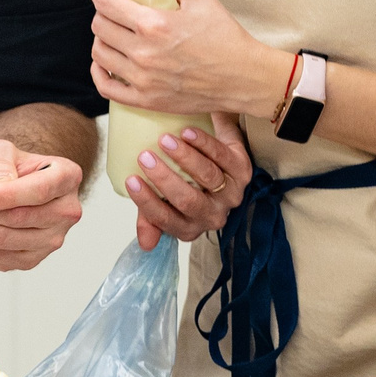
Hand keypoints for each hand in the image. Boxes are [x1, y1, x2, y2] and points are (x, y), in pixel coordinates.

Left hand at [0, 140, 84, 271]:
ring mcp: (53, 239)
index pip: (39, 191)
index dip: (8, 197)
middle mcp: (66, 211)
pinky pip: (1, 260)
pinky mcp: (34, 259)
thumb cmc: (10, 167)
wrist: (13, 185)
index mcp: (66, 177)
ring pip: (7, 241)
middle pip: (20, 218)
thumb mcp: (1, 151)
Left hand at [90, 0, 290, 116]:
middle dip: (103, 12)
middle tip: (114, 9)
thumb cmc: (226, 38)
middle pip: (100, 27)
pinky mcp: (146, 100)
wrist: (242, 77)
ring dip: (102, 39)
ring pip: (99, 54)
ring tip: (113, 33)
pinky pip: (106, 87)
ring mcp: (142, 79)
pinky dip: (98, 72)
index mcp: (154, 24)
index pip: (106, 3)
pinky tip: (104, 63)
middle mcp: (143, 52)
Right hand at [122, 111, 252, 249]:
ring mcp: (231, 194)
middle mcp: (213, 215)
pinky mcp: (244, 171)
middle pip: (188, 200)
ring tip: (165, 140)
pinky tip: (188, 132)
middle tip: (145, 157)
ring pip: (207, 176)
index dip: (147, 202)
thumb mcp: (165, 201)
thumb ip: (150, 218)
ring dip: (185, 157)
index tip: (131, 180)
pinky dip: (204, 143)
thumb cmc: (184, 181)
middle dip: (164, 179)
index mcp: (189, 227)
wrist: (214, 154)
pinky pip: (223, 156)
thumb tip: (145, 244)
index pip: (166, 219)